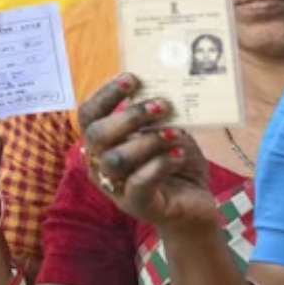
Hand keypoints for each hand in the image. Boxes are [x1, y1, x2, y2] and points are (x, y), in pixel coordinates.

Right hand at [79, 74, 213, 231]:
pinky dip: (161, 163)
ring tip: (175, 133)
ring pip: (116, 159)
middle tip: (162, 105)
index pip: (88, 114)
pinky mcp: (137, 205)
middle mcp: (101, 164)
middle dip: (129, 116)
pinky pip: (139, 182)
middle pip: (97, 136)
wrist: (195, 203)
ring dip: (148, 140)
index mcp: (103, 142)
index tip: (132, 79)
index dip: (105, 94)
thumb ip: (156, 111)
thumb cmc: (175, 161)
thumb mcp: (166, 129)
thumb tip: (160, 82)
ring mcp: (116, 188)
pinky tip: (179, 154)